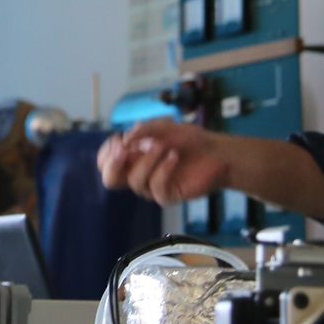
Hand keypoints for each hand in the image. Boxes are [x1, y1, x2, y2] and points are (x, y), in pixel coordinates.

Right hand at [97, 119, 230, 206]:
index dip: (106, 153)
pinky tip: (174, 157)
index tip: (119, 140)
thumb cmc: (190, 140)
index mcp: (133, 157)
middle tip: (124, 149)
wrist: (217, 153)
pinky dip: (163, 169)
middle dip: (112, 164)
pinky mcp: (167, 196)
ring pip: (135, 181)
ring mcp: (152, 187)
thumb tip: (125, 138)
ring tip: (164, 146)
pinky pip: (155, 188)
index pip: (106, 162)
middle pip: (110, 179)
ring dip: (148, 159)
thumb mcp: (164, 127)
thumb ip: (144, 130)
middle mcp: (139, 173)